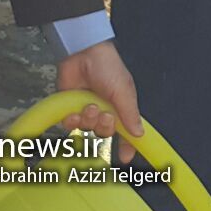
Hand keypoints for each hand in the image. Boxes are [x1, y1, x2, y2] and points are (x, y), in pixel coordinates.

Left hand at [58, 40, 142, 163]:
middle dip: (104, 126)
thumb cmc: (107, 67)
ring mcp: (87, 109)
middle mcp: (105, 110)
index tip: (126, 157)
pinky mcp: (71, 107)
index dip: (128, 145)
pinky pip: (71, 125)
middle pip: (105, 132)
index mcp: (121, 107)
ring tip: (88, 106)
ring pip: (87, 130)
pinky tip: (74, 112)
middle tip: (104, 113)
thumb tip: (139, 134)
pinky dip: (72, 120)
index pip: (127, 132)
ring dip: (88, 120)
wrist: (83, 53)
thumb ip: (130, 114)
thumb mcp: (123, 91)